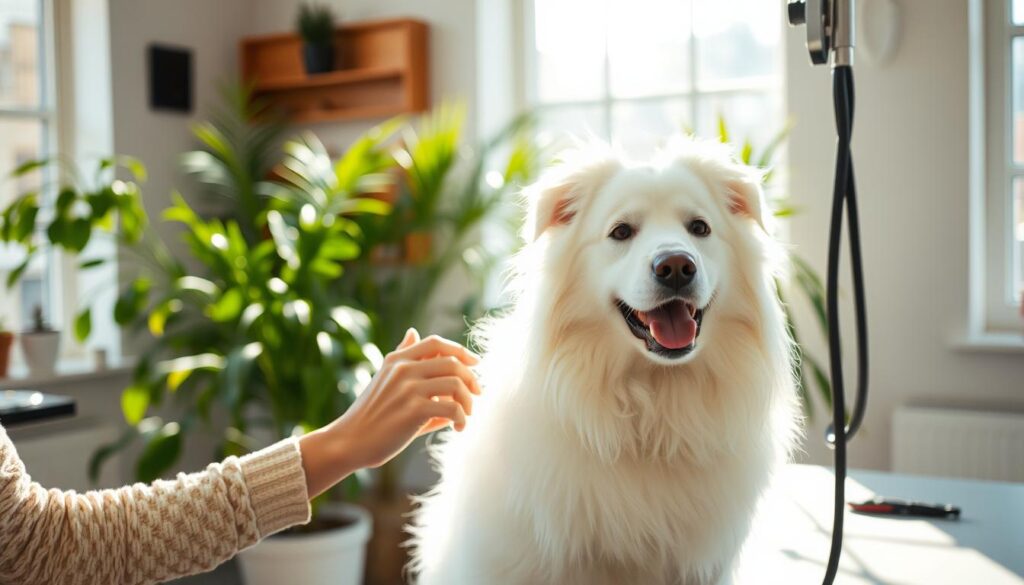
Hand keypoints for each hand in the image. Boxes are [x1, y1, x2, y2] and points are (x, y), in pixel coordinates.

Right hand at [298, 328, 480, 497]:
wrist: (350, 441)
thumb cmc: (371, 413)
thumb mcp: (384, 377)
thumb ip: (403, 356)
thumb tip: (413, 331)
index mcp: (397, 359)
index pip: (436, 342)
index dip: (461, 350)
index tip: (475, 363)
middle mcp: (403, 369)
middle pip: (453, 362)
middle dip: (471, 379)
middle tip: (476, 395)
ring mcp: (408, 388)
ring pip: (456, 384)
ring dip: (468, 402)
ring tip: (466, 416)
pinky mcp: (414, 410)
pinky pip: (452, 408)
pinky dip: (462, 418)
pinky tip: (458, 428)